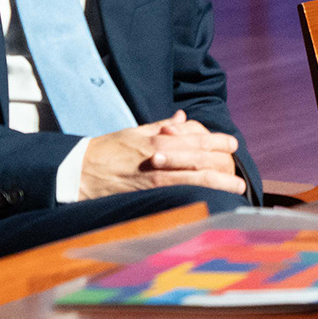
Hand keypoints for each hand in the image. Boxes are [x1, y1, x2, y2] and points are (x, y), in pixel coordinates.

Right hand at [79, 110, 244, 201]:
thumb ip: (162, 126)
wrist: (78, 170)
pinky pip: (179, 194)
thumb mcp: (135, 131)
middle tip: (239, 174)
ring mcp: (155, 175)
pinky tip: (212, 200)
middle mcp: (161, 155)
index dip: (218, 141)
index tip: (233, 144)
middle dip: (224, 164)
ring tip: (236, 189)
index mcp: (159, 138)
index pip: (197, 137)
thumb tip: (182, 118)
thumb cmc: (106, 150)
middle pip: (202, 158)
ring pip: (196, 177)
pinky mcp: (147, 193)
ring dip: (220, 182)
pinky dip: (198, 195)